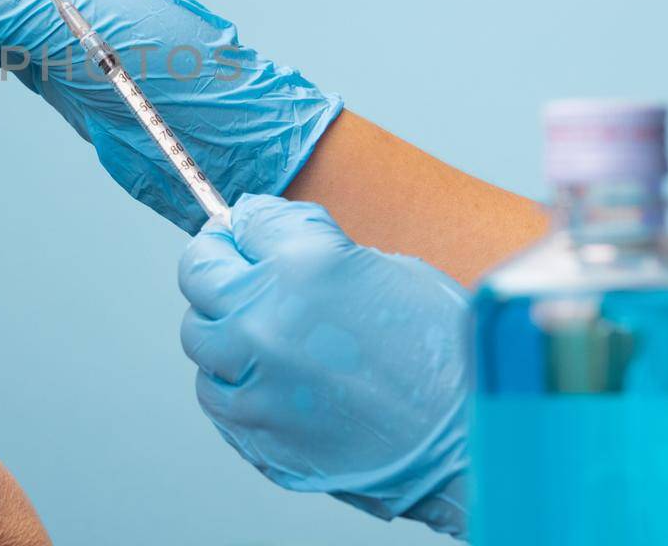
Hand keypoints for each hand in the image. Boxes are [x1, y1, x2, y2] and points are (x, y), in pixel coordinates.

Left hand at [178, 195, 470, 536]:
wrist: (469, 447)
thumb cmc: (447, 357)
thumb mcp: (389, 272)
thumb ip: (316, 252)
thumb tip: (269, 243)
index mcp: (304, 264)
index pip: (243, 221)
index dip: (247, 223)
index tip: (246, 229)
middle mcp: (263, 316)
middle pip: (199, 272)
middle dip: (217, 264)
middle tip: (232, 267)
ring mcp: (251, 377)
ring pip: (198, 335)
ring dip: (222, 325)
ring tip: (258, 330)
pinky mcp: (251, 428)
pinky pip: (214, 391)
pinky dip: (231, 378)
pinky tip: (266, 376)